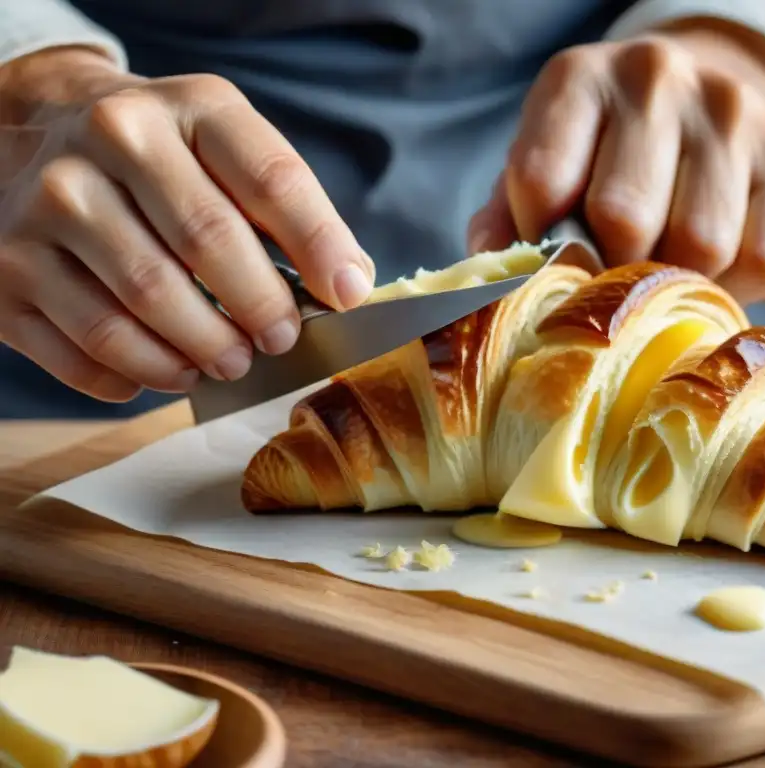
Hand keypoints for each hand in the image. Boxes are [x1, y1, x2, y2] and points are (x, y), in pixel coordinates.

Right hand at [0, 48, 373, 401]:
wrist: (40, 128)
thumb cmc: (163, 156)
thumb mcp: (227, 148)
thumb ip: (288, 210)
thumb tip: (348, 286)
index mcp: (187, 109)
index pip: (269, 179)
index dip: (320, 245)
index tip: (348, 295)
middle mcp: (110, 142)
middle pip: (206, 243)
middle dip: (259, 308)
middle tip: (280, 340)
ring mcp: (47, 206)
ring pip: (142, 306)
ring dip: (201, 352)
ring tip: (229, 362)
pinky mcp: (7, 270)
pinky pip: (85, 350)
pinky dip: (138, 376)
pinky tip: (167, 371)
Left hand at [468, 25, 764, 312]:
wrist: (716, 102)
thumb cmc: (611, 156)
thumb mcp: (547, 166)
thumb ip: (508, 220)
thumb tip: (492, 288)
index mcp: (584, 79)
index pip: (542, 182)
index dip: (545, 246)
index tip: (563, 259)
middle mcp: (669, 81)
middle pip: (630, 223)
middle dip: (622, 269)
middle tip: (628, 272)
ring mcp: (752, 117)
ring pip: (714, 252)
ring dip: (693, 284)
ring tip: (682, 266)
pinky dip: (754, 290)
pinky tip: (735, 263)